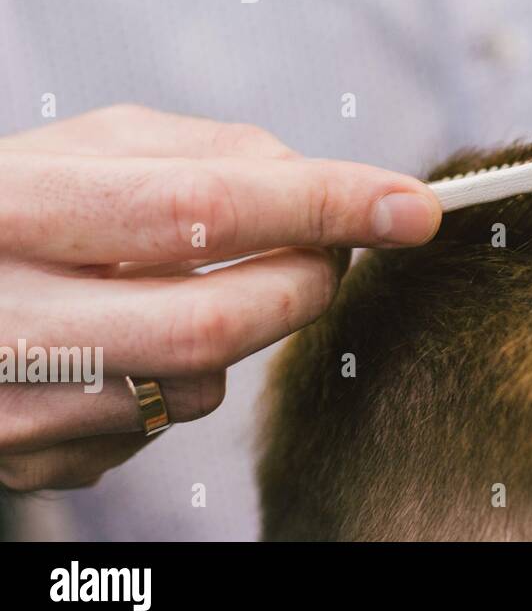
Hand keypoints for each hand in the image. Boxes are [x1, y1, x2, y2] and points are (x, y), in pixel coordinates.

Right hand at [0, 104, 441, 490]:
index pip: (200, 207)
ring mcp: (13, 406)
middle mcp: (4, 317)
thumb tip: (318, 184)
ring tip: (193, 288)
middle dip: (306, 283)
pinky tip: (131, 344)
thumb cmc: (14, 206)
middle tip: (331, 250)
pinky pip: (157, 429)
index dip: (321, 204)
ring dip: (238, 334)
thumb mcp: (87, 148)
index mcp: (14, 209)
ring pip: (197, 388)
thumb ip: (206, 152)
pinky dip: (177, 380)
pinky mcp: (29, 463)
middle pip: (216, 321)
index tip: (412, 207)